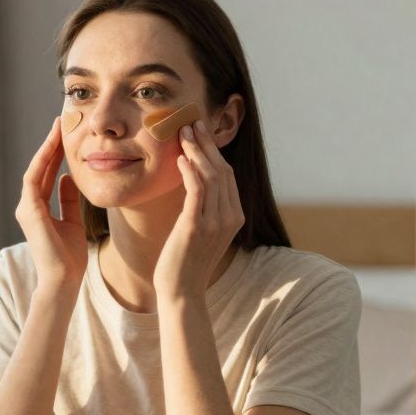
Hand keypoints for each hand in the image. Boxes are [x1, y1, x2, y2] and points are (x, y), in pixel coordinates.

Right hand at [16, 117, 86, 290]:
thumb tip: (69, 179)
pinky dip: (42, 162)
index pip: (46, 174)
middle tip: (61, 122)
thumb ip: (68, 200)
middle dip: (51, 145)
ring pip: (35, 169)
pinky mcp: (28, 211)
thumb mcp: (73, 221)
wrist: (63, 278)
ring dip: (46, 148)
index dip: (55, 154)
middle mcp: (29, 205)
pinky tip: (53, 147)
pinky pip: (33, 179)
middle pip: (40, 168)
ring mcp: (26, 207)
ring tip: (58, 128)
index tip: (66, 134)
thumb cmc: (69, 257)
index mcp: (39, 208)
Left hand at [152, 119, 244, 299]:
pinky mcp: (197, 226)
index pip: (228, 175)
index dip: (214, 151)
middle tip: (192, 123)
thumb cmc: (185, 261)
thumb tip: (194, 183)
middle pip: (223, 170)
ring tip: (183, 133)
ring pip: (211, 175)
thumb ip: (204, 209)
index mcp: (234, 217)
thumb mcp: (200, 231)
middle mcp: (230, 217)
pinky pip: (197, 190)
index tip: (200, 133)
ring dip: (197, 151)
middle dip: (207, 144)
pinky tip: (180, 159)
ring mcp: (216, 222)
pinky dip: (190, 170)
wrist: (181, 291)